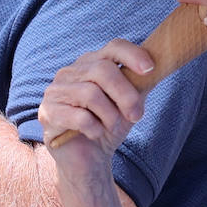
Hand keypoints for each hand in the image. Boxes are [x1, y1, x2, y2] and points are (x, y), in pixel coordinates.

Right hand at [38, 40, 154, 161]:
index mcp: (91, 63)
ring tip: (111, 127)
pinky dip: (95, 129)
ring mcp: (55, 91)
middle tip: (136, 115)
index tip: (150, 70)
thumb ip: (139, 83)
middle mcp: (70, 72)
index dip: (133, 55)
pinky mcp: (47, 113)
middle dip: (126, 95)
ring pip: (91, 94)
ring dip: (110, 116)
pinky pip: (79, 117)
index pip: (113, 47)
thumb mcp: (129, 103)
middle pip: (103, 70)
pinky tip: (95, 134)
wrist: (89, 160)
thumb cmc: (107, 127)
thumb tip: (159, 65)